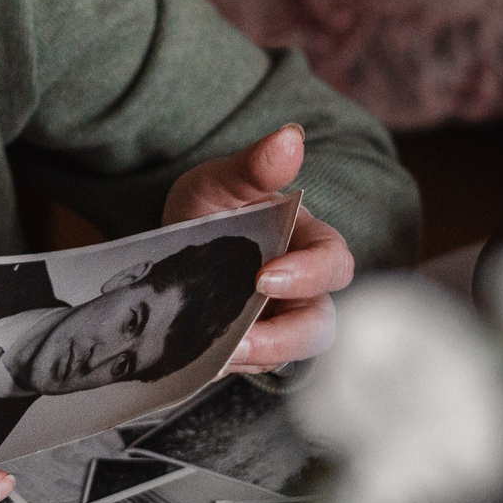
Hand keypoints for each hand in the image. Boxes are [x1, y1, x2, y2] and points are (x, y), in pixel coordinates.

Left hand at [162, 123, 354, 373]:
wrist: (170, 245)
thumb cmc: (210, 207)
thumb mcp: (219, 182)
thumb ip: (253, 167)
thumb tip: (289, 137)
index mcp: (306, 241)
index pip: (332, 261)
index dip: (309, 274)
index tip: (264, 278)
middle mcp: (302, 287)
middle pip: (322, 322)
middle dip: (288, 336)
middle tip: (243, 338)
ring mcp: (278, 320)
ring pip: (293, 353)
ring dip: (261, 358)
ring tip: (222, 356)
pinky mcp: (254, 346)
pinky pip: (256, 365)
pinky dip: (235, 365)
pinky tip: (205, 360)